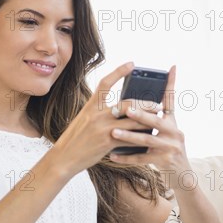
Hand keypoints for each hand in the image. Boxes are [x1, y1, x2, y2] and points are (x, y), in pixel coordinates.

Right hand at [52, 62, 153, 177]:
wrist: (63, 157)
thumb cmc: (75, 139)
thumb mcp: (84, 119)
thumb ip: (100, 113)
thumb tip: (121, 110)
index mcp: (91, 106)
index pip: (105, 83)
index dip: (119, 72)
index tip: (132, 64)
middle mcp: (97, 114)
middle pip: (127, 103)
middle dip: (145, 104)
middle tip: (158, 105)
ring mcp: (103, 128)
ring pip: (132, 121)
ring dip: (148, 120)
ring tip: (158, 119)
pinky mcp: (107, 142)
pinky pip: (129, 138)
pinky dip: (140, 137)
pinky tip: (149, 137)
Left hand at [109, 66, 190, 181]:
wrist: (182, 176)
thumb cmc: (168, 152)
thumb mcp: (166, 134)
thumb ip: (154, 121)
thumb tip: (134, 106)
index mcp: (173, 123)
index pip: (171, 100)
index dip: (171, 83)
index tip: (171, 67)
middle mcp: (175, 132)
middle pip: (156, 120)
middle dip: (140, 114)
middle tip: (126, 109)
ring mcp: (171, 147)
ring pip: (147, 140)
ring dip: (129, 137)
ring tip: (113, 133)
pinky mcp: (165, 161)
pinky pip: (142, 159)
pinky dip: (126, 158)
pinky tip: (113, 156)